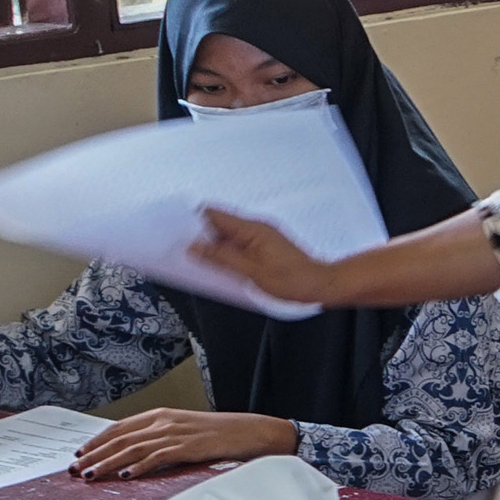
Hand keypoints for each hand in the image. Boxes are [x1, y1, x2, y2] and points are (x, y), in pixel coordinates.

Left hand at [72, 410, 297, 480]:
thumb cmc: (221, 434)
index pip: (120, 427)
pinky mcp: (189, 447)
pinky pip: (158, 458)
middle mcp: (164, 422)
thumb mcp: (186, 430)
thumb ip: (161, 438)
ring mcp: (176, 434)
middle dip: (94, 454)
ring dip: (108, 463)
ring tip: (90, 475)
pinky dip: (139, 467)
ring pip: (133, 449)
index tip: (80, 454)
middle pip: (121, 439)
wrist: (253, 432)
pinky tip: (126, 476)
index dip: (97, 441)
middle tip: (75, 470)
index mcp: (162, 415)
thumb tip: (137, 455)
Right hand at [193, 209, 340, 306]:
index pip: (214, 214)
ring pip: (227, 236)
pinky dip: (226, 252)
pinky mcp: (264, 247)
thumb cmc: (295, 280)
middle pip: (219, 224)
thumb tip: (195, 248)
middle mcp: (257, 228)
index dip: (192, 219)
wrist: (323, 285)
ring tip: (198, 259)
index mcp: (252, 228)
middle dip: (199, 234)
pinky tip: (220, 265)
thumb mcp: (251, 272)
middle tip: (183, 248)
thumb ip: (221, 259)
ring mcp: (261, 237)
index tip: (176, 229)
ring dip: (212, 246)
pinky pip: (238, 245)